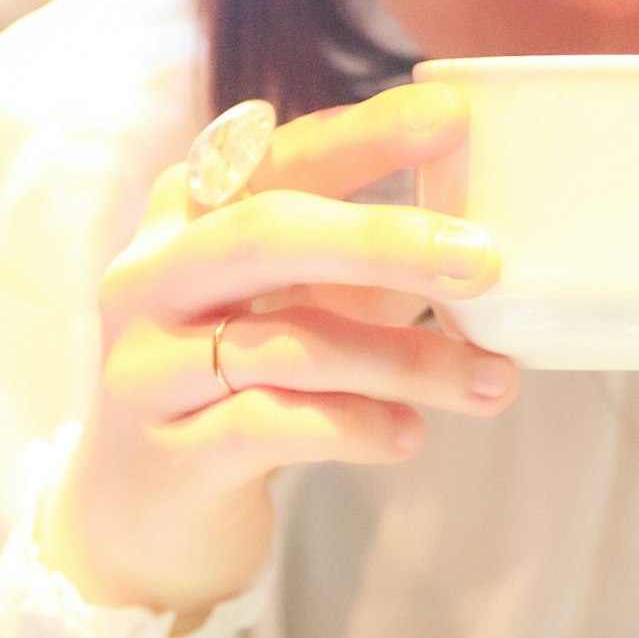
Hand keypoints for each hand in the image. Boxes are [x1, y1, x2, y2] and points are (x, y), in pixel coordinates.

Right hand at [42, 82, 517, 623]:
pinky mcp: (167, 454)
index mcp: (186, 215)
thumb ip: (364, 266)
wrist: (146, 520)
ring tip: (492, 379)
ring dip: (406, 361)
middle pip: (264, 234)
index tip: (451, 117)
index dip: (362, 134)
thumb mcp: (300, 305)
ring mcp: (148, 368)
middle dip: (381, 240)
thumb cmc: (241, 385)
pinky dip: (357, 427)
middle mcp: (151, 277)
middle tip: (483, 260)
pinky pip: (275, 427)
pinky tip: (408, 434)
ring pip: (288, 345)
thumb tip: (483, 232)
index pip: (277, 156)